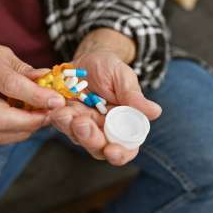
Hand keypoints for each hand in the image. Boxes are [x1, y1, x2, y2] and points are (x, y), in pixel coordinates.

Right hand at [0, 35, 65, 146]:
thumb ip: (24, 69)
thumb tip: (48, 80)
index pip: (11, 85)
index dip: (37, 95)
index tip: (57, 100)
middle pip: (1, 118)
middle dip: (31, 121)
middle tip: (49, 114)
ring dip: (23, 131)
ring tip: (38, 118)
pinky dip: (10, 136)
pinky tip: (21, 124)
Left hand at [50, 31, 161, 165]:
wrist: (88, 58)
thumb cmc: (111, 68)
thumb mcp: (124, 78)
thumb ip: (134, 97)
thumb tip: (155, 112)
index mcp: (124, 126)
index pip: (126, 149)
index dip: (120, 154)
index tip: (111, 150)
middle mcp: (104, 131)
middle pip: (98, 148)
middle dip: (89, 139)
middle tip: (82, 123)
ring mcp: (84, 126)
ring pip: (77, 137)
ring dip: (70, 127)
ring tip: (66, 111)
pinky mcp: (66, 118)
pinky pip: (60, 123)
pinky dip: (58, 117)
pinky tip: (58, 107)